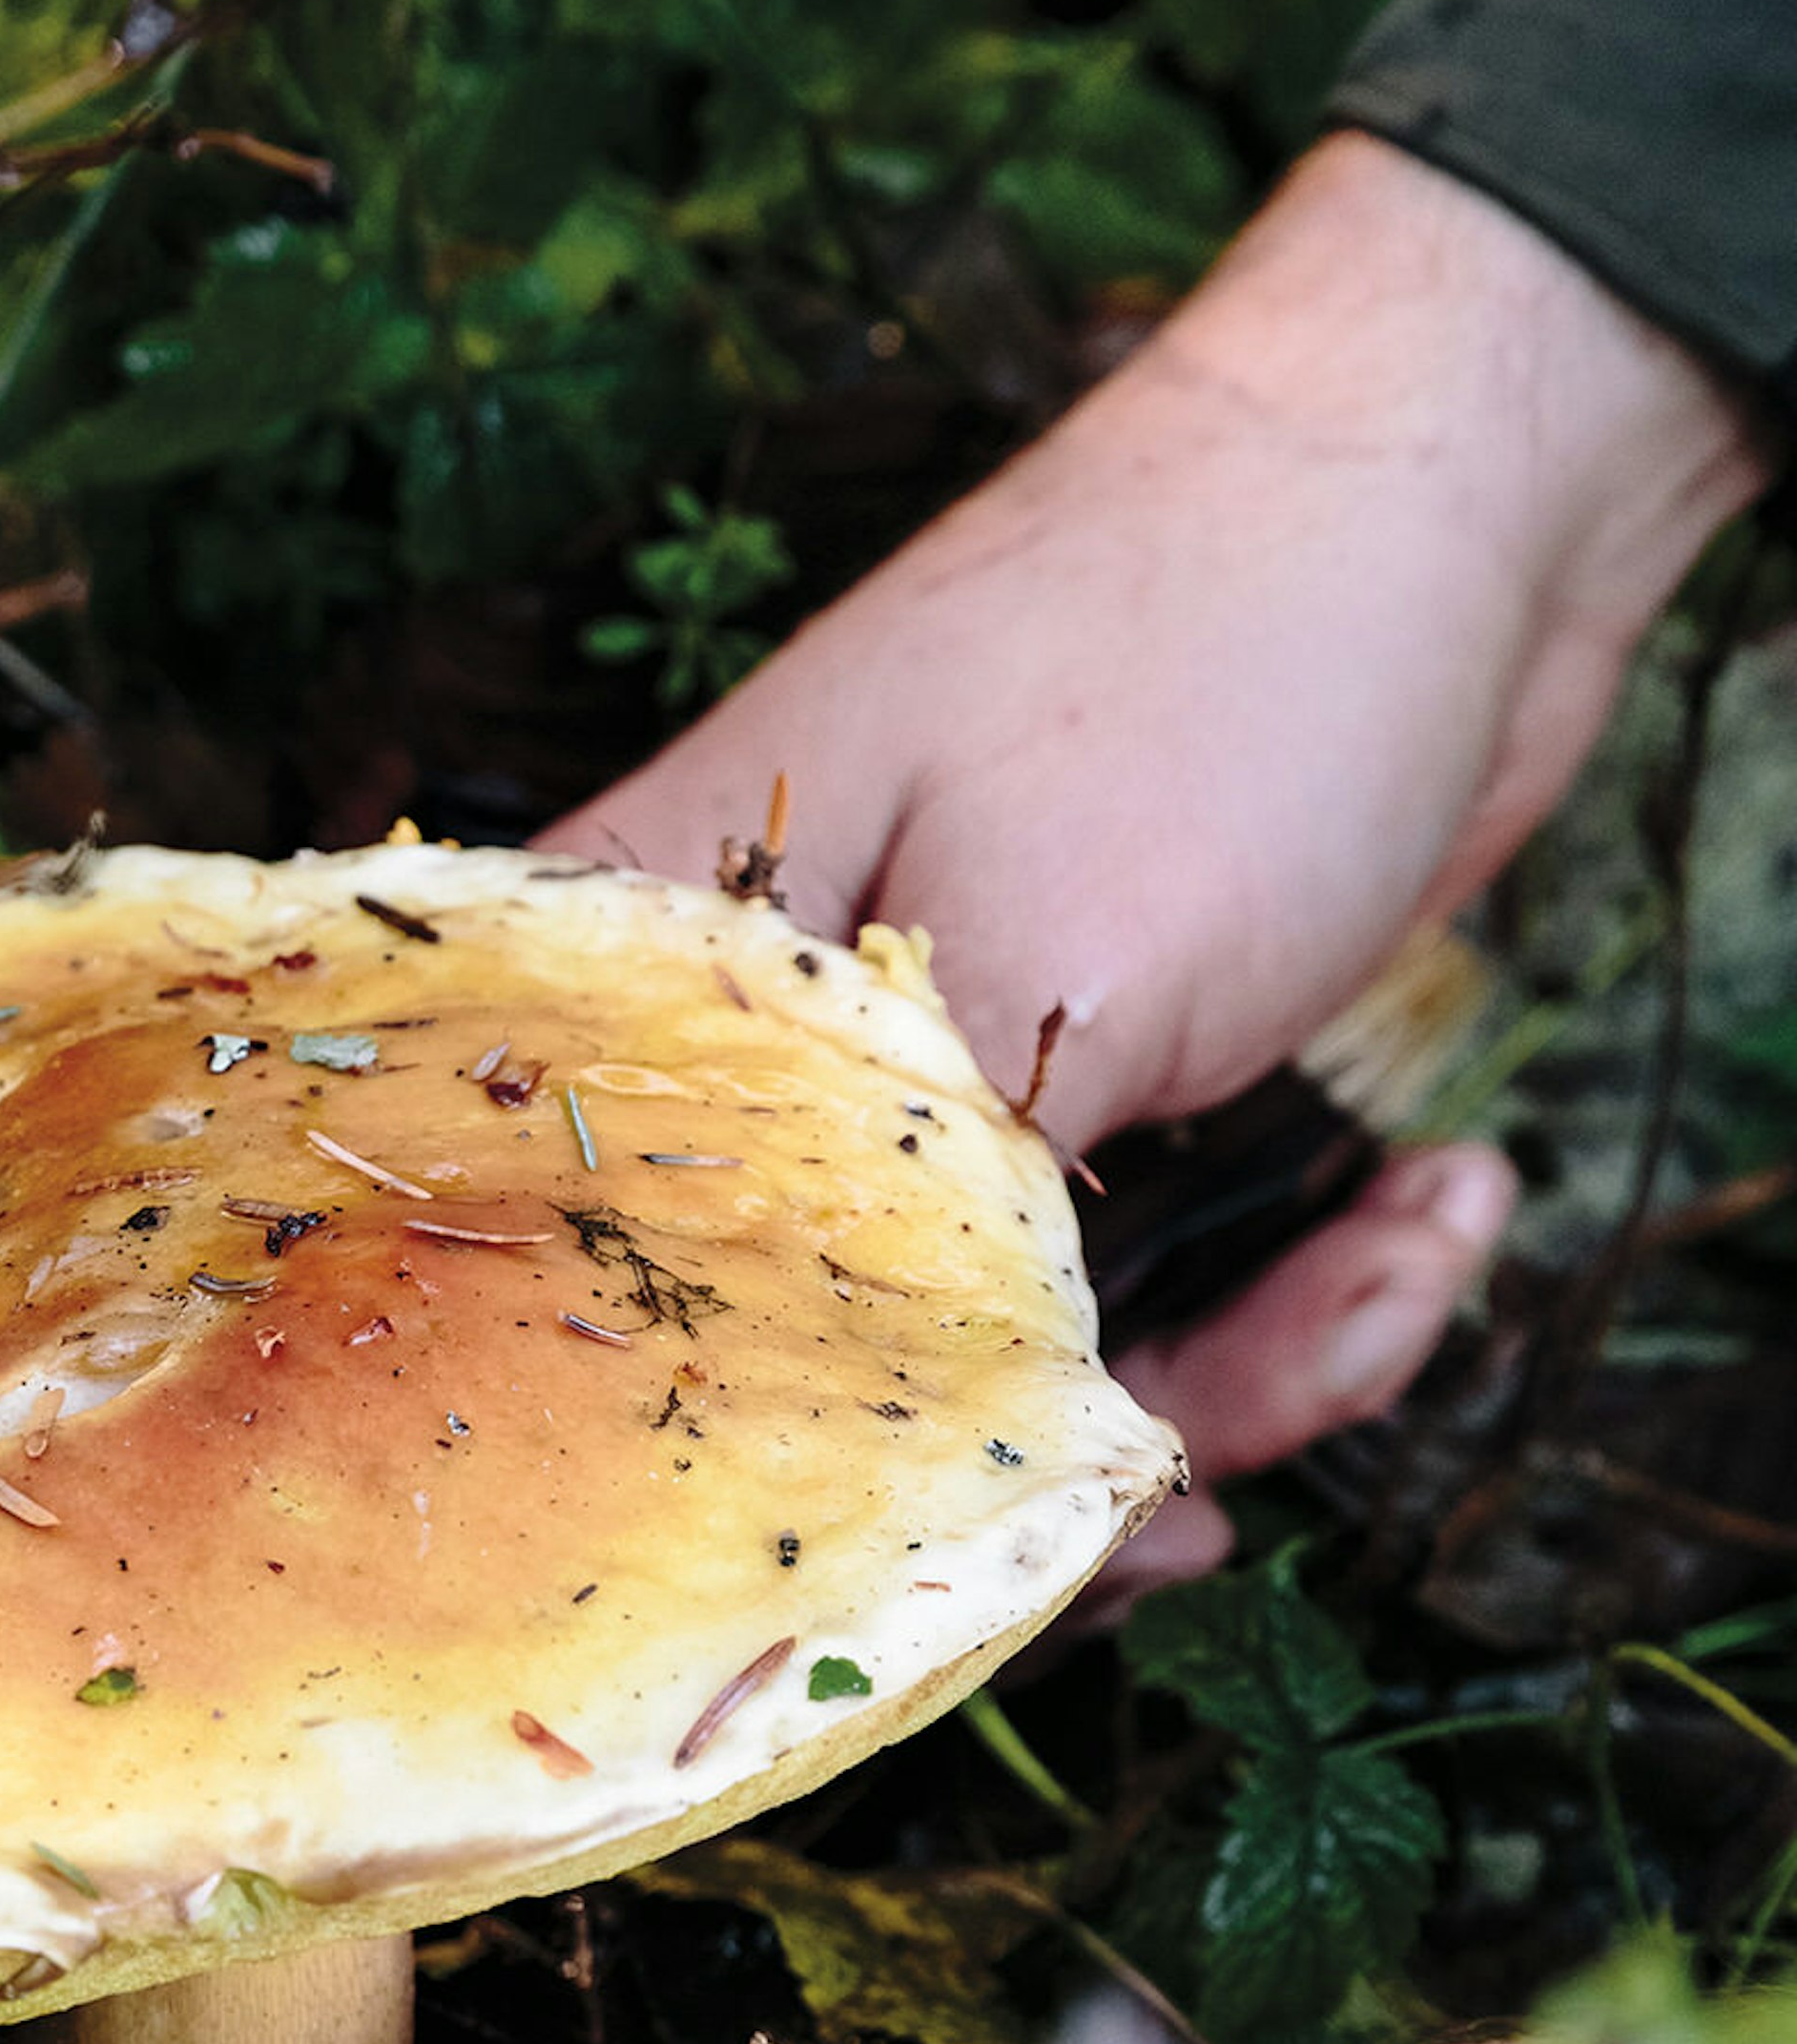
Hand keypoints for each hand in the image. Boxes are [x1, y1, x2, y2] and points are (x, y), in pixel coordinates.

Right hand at [567, 134, 1765, 1586]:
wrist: (1473, 480)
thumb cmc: (1208, 654)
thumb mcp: (1043, 970)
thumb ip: (923, 1234)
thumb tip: (888, 1479)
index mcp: (654, 997)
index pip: (570, 1299)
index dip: (713, 1481)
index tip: (892, 1562)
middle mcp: (761, 1061)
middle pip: (821, 1382)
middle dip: (1048, 1477)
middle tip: (1200, 1500)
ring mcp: (939, 1082)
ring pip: (1019, 1364)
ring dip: (1250, 1376)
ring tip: (1408, 1269)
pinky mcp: (1102, 1091)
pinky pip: (1159, 1289)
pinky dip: (1320, 1290)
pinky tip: (1445, 1201)